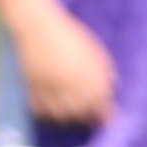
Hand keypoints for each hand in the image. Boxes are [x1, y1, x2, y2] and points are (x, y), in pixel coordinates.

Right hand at [12, 11, 110, 128]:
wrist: (38, 26)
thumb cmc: (71, 36)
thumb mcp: (95, 50)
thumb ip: (104, 69)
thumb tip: (113, 87)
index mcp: (89, 74)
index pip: (100, 102)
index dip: (106, 113)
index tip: (108, 119)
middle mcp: (70, 83)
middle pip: (81, 111)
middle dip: (87, 117)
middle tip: (89, 119)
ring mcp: (50, 86)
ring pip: (60, 114)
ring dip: (67, 118)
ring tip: (71, 117)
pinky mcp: (32, 85)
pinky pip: (39, 107)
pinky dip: (46, 113)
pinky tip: (51, 111)